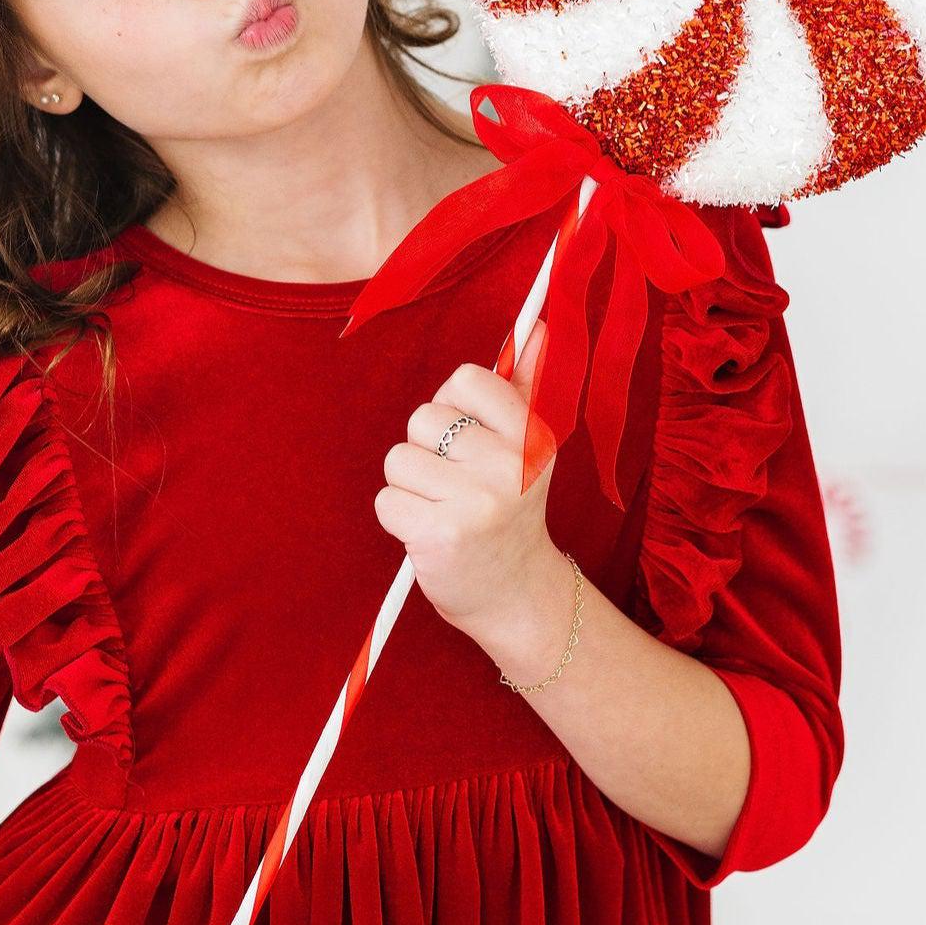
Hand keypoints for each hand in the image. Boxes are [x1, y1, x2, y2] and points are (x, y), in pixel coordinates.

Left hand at [374, 322, 563, 641]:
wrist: (515, 596)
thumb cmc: (510, 512)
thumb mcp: (526, 450)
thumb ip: (526, 387)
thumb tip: (539, 328)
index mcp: (533, 438)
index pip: (465, 381)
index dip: (453, 409)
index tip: (469, 444)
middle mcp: (511, 466)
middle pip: (423, 419)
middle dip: (426, 451)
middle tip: (456, 487)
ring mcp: (477, 502)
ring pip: (399, 459)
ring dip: (409, 486)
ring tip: (443, 510)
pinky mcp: (440, 534)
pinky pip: (386, 499)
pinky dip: (398, 516)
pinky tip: (428, 532)